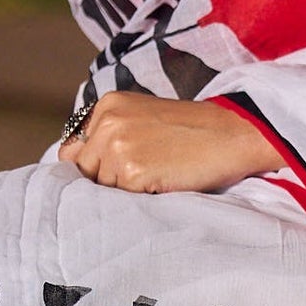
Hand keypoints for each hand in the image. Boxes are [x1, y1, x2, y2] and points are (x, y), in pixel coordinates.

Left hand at [61, 92, 280, 194]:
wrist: (232, 133)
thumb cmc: (192, 132)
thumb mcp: (143, 118)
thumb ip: (110, 135)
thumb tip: (78, 170)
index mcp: (107, 106)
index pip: (72, 151)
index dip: (91, 168)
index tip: (111, 174)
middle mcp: (107, 122)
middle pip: (82, 172)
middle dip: (104, 181)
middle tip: (142, 175)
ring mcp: (117, 146)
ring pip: (100, 189)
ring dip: (122, 192)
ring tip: (156, 176)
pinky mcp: (131, 171)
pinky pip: (120, 200)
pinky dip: (138, 200)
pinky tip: (162, 183)